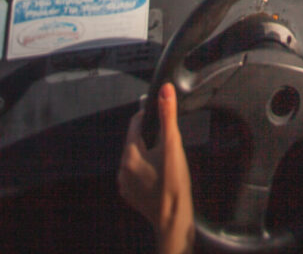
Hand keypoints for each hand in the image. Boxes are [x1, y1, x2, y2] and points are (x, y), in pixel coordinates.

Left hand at [118, 82, 194, 253]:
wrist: (173, 219)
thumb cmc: (174, 182)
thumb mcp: (172, 145)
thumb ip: (168, 116)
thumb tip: (165, 89)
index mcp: (129, 154)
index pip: (135, 123)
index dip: (150, 115)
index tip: (164, 117)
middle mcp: (122, 168)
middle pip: (135, 140)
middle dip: (150, 136)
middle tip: (169, 142)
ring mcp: (125, 184)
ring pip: (136, 157)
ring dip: (148, 153)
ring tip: (167, 158)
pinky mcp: (131, 195)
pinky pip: (136, 173)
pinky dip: (146, 169)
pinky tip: (160, 173)